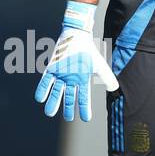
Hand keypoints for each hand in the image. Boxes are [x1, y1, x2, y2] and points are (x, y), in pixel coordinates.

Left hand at [34, 0, 118, 121]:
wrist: (76, 36)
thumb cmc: (88, 51)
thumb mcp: (99, 65)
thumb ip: (106, 77)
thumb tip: (114, 88)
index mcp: (81, 81)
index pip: (83, 98)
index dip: (84, 109)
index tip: (86, 119)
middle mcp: (70, 80)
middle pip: (68, 98)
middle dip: (67, 108)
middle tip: (68, 118)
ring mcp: (60, 75)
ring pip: (56, 92)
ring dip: (53, 102)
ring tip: (49, 113)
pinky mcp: (52, 68)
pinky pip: (46, 81)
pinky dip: (43, 89)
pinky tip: (40, 98)